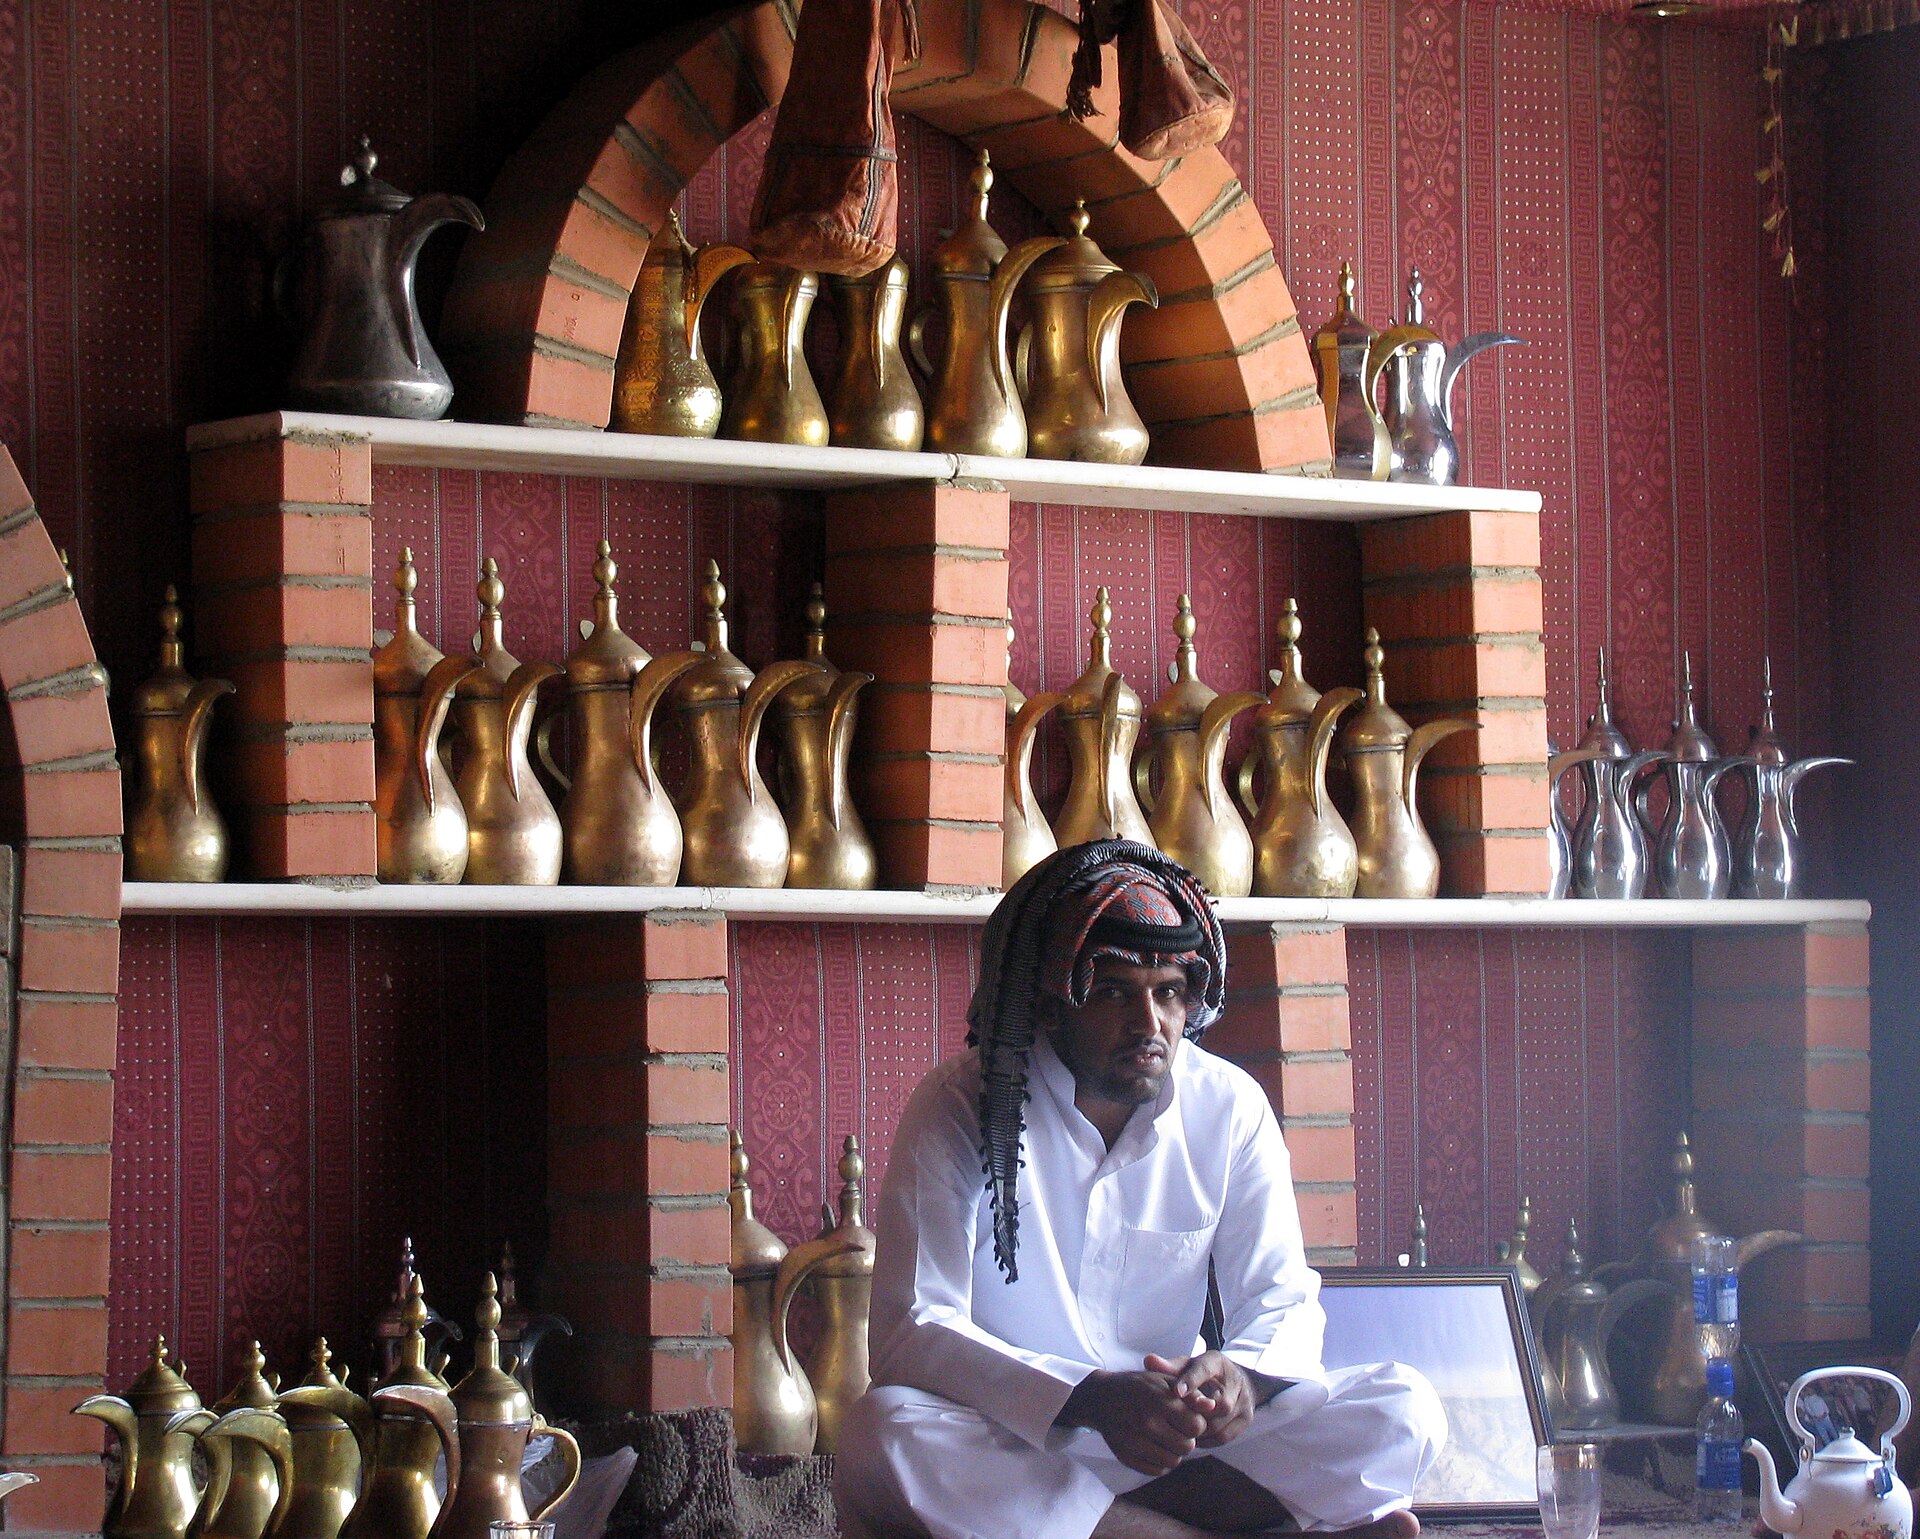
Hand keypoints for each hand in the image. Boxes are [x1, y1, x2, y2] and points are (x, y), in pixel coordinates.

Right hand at [1058, 1369, 1212, 1475]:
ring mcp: (1135, 1442)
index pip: (1197, 1426)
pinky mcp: (1126, 1457)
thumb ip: (1190, 1393)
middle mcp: (1147, 1422)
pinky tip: (1153, 1445)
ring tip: (1164, 1436)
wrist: (1101, 1398)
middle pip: (1187, 1446)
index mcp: (1160, 1400)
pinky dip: (1160, 1461)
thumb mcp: (1164, 1380)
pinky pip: (1157, 1470)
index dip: (1196, 1422)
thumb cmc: (1138, 1386)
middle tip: (1175, 1428)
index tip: (1186, 1416)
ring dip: (1174, 1451)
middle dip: (1186, 1438)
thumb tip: (1212, 1406)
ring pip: (1174, 1461)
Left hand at [1143, 1351, 1256, 1448]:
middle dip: (1195, 1415)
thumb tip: (1148, 1361)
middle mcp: (1234, 1380)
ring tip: (1180, 1431)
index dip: (1191, 1381)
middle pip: (1218, 1404)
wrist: (1234, 1381)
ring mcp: (1244, 1400)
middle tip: (1175, 1421)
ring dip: (1199, 1430)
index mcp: (1216, 1362)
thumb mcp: (1186, 1366)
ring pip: (1220, 1423)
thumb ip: (1169, 1367)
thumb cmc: (1201, 1374)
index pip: (1205, 1370)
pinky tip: (1194, 1438)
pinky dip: (1206, 1440)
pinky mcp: (1247, 1418)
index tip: (1176, 1392)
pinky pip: (1224, 1436)